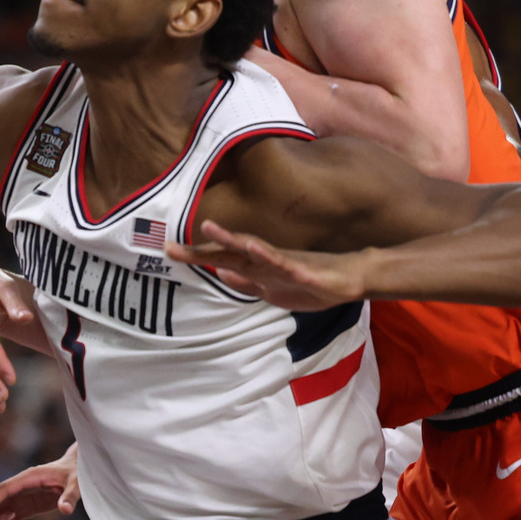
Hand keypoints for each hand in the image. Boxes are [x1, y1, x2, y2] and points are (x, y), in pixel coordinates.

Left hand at [164, 220, 368, 309]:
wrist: (351, 279)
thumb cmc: (312, 283)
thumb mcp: (273, 291)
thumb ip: (249, 283)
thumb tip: (223, 275)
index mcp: (258, 266)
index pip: (222, 259)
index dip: (197, 255)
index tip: (169, 251)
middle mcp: (266, 259)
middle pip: (229, 252)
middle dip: (202, 249)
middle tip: (171, 247)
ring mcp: (284, 262)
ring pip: (253, 249)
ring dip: (231, 239)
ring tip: (209, 228)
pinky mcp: (305, 269)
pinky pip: (285, 263)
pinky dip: (269, 256)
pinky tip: (254, 248)